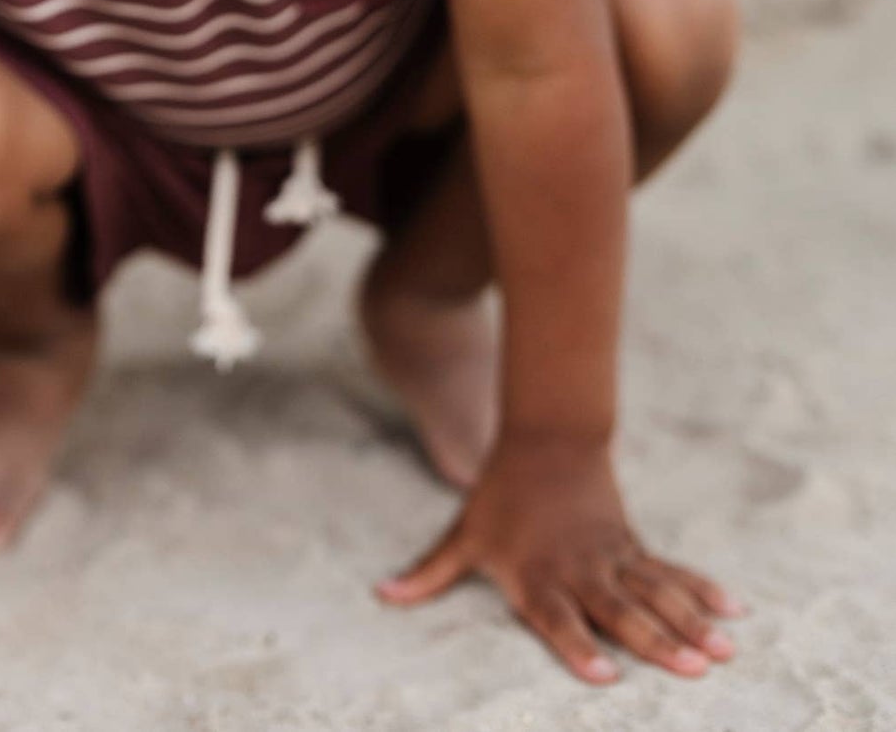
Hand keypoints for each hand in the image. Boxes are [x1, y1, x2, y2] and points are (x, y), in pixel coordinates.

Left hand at [378, 435, 745, 684]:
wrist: (545, 440)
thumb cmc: (499, 498)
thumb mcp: (463, 535)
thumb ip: (429, 574)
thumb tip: (382, 597)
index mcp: (537, 576)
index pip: (557, 618)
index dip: (578, 647)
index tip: (604, 677)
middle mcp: (580, 571)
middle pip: (621, 611)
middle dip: (657, 642)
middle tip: (694, 672)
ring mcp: (613, 558)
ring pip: (656, 594)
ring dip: (691, 623)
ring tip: (725, 652)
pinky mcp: (634, 546)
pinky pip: (673, 571)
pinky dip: (704, 590)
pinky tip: (735, 611)